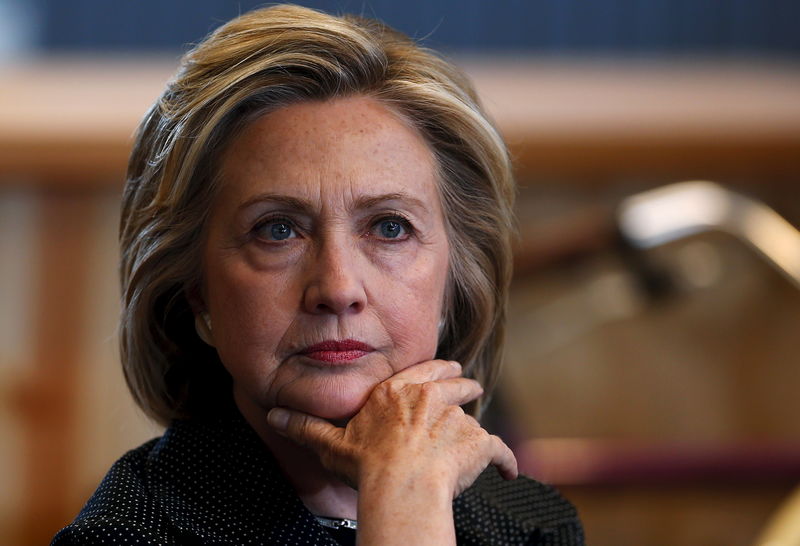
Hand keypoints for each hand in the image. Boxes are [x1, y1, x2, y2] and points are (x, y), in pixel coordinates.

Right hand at [266, 359, 517, 497]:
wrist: (400, 483)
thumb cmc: (365, 464)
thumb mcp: (330, 444)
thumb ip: (305, 427)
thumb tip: (274, 414)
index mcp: (398, 394)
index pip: (424, 373)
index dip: (439, 371)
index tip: (450, 368)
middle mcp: (431, 399)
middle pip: (455, 386)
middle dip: (465, 385)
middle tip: (474, 386)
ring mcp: (457, 420)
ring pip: (474, 420)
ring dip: (477, 428)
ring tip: (481, 436)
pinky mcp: (478, 444)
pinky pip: (499, 451)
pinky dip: (507, 462)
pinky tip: (511, 472)